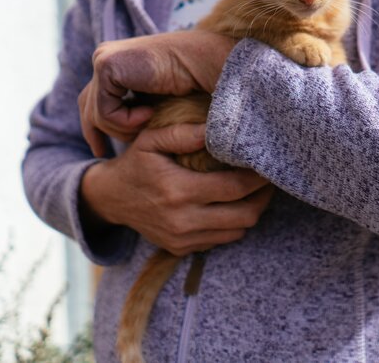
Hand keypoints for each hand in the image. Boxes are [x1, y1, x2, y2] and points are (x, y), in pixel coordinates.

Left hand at [78, 31, 235, 156]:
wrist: (209, 64)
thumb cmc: (195, 84)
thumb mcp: (160, 103)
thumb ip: (138, 110)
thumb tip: (120, 135)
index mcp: (118, 63)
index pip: (93, 99)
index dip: (93, 127)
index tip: (100, 151)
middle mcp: (106, 58)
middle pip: (87, 106)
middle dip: (97, 133)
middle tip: (104, 154)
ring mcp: (104, 60)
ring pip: (96, 114)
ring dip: (125, 128)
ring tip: (152, 121)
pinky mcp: (106, 66)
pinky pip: (104, 111)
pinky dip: (126, 120)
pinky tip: (150, 113)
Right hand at [79, 123, 272, 255]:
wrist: (109, 199)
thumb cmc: (136, 163)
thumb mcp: (151, 140)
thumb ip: (182, 133)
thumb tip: (215, 129)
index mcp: (178, 191)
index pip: (235, 187)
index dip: (258, 177)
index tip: (267, 163)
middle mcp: (183, 221)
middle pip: (245, 215)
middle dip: (263, 197)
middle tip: (268, 178)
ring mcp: (183, 239)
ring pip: (237, 231)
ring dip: (251, 211)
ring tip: (255, 190)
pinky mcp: (181, 249)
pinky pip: (221, 240)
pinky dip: (233, 224)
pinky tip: (232, 204)